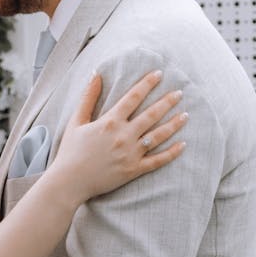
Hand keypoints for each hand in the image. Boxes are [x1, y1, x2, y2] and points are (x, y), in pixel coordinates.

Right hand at [54, 69, 186, 201]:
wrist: (69, 182)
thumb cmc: (70, 151)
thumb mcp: (76, 121)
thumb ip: (88, 97)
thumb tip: (96, 74)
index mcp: (110, 121)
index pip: (133, 97)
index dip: (147, 84)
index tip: (159, 74)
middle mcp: (124, 135)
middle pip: (151, 114)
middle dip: (167, 101)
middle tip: (179, 93)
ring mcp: (131, 153)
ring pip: (159, 135)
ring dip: (174, 124)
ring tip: (185, 115)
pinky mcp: (134, 170)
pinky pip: (158, 160)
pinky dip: (172, 153)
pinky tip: (183, 144)